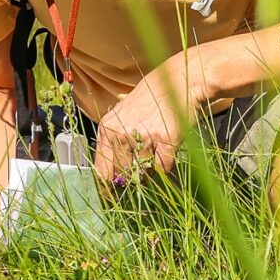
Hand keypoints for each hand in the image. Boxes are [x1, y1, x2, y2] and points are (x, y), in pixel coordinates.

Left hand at [94, 68, 192, 189]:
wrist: (176, 81)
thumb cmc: (148, 100)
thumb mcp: (121, 116)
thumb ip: (113, 144)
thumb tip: (111, 179)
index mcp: (107, 130)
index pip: (103, 171)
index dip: (108, 188)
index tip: (113, 199)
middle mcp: (122, 134)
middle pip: (124, 175)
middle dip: (132, 178)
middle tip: (141, 171)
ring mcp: (144, 137)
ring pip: (144, 173)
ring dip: (150, 171)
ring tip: (155, 152)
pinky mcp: (166, 139)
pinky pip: (163, 167)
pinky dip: (166, 165)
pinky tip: (167, 149)